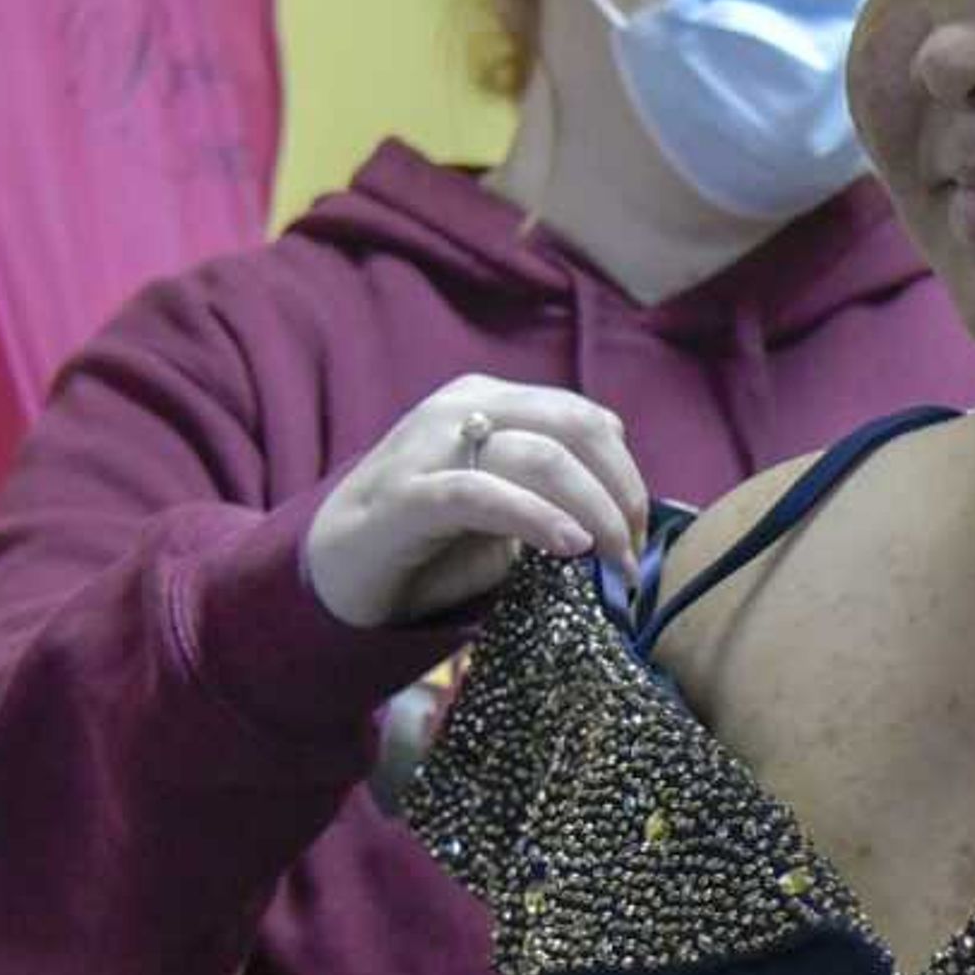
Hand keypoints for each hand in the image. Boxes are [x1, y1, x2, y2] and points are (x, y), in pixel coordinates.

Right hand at [304, 376, 649, 627]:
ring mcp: (428, 447)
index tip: (640, 534)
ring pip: (541, 456)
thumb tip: (632, 514)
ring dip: (595, 512)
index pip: (585, 418)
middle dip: (621, 491)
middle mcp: (460, 408)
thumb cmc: (432, 543)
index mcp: (490, 401)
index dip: (626, 474)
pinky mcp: (405, 497)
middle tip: (633, 552)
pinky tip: (570, 546)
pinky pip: (483, 494)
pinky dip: (537, 517)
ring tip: (612, 560)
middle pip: (575, 427)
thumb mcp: (506, 509)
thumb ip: (557, 493)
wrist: (334, 573)